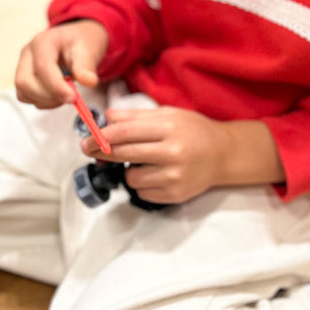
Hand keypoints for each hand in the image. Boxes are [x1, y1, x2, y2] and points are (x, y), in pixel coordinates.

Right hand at [15, 19, 108, 108]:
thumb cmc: (81, 42)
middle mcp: (28, 54)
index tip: (72, 97)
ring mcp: (22, 66)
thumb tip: (89, 81)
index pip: (42, 66)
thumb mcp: (89, 49)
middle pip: (25, 82)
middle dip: (49, 95)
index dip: (56, 86)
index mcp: (43, 42)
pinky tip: (58, 94)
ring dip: (47, 100)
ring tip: (66, 91)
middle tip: (71, 95)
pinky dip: (43, 102)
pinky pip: (27, 97)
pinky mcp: (24, 79)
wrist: (76, 40)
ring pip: (24, 93)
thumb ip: (87, 66)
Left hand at [80, 107, 284, 204]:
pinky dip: (143, 184)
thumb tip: (107, 118)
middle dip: (103, 153)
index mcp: (169, 128)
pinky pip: (143, 192)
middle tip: (90, 151)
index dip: (102, 137)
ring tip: (142, 162)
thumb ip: (137, 116)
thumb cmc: (194, 130)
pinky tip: (155, 174)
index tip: (86, 140)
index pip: (126, 133)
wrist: (223, 155)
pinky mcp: (175, 194)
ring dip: (129, 170)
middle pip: (125, 154)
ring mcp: (174, 176)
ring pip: (131, 178)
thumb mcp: (169, 115)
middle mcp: (172, 153)